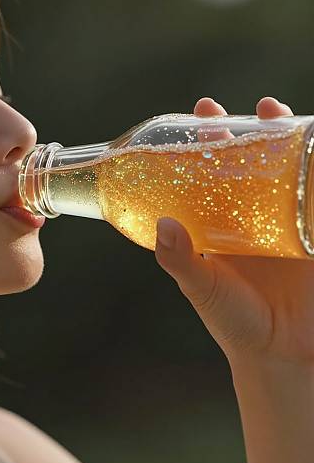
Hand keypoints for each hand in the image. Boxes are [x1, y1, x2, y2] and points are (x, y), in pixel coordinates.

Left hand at [155, 96, 313, 366]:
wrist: (282, 355)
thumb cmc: (235, 322)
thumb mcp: (202, 288)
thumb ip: (181, 260)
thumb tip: (163, 224)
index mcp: (215, 225)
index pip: (206, 174)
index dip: (203, 144)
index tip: (200, 114)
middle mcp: (246, 218)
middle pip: (245, 165)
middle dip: (244, 133)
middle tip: (238, 108)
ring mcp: (281, 223)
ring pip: (283, 173)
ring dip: (283, 141)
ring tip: (276, 112)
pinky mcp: (312, 235)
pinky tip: (313, 145)